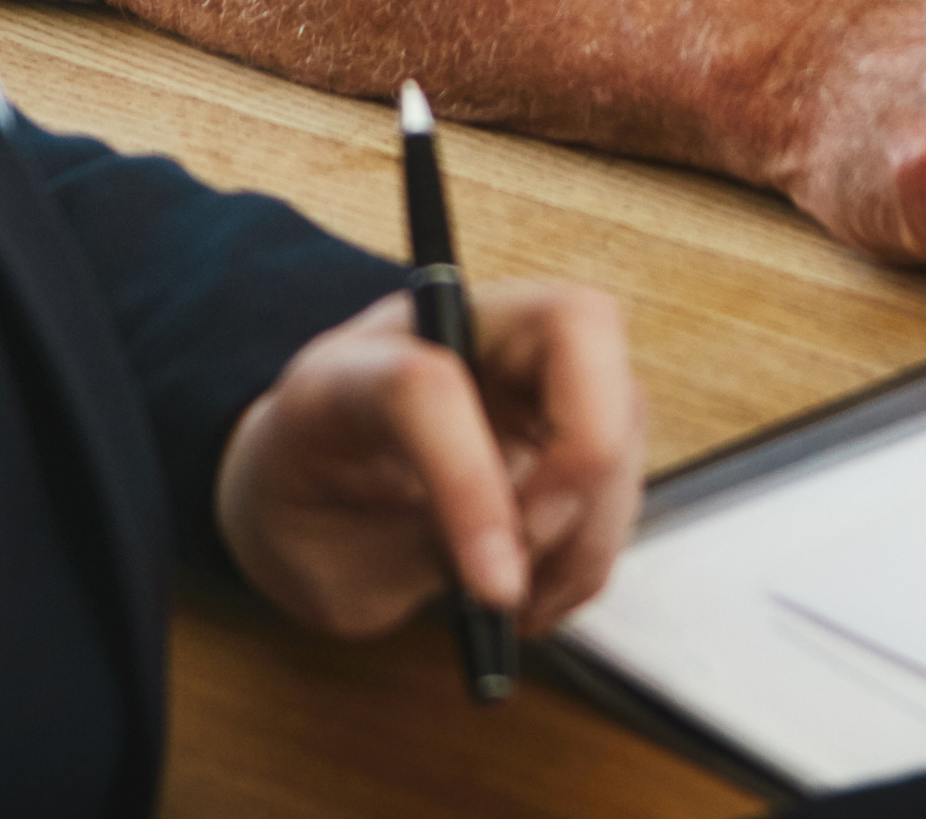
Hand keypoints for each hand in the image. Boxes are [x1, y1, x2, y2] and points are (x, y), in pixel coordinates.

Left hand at [213, 283, 642, 641]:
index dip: (472, 484)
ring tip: (526, 601)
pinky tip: (543, 586)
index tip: (494, 589)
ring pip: (618, 398)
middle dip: (587, 450)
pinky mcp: (558, 403)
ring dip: (594, 517)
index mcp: (350, 367)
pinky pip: (621, 455)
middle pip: (575, 323)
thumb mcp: (320, 567)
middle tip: (537, 555)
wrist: (303, 487)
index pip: (429, 385)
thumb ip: (416, 558)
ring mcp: (515, 358)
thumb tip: (513, 574)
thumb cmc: (304, 518)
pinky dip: (597, 536)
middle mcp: (448, 332)